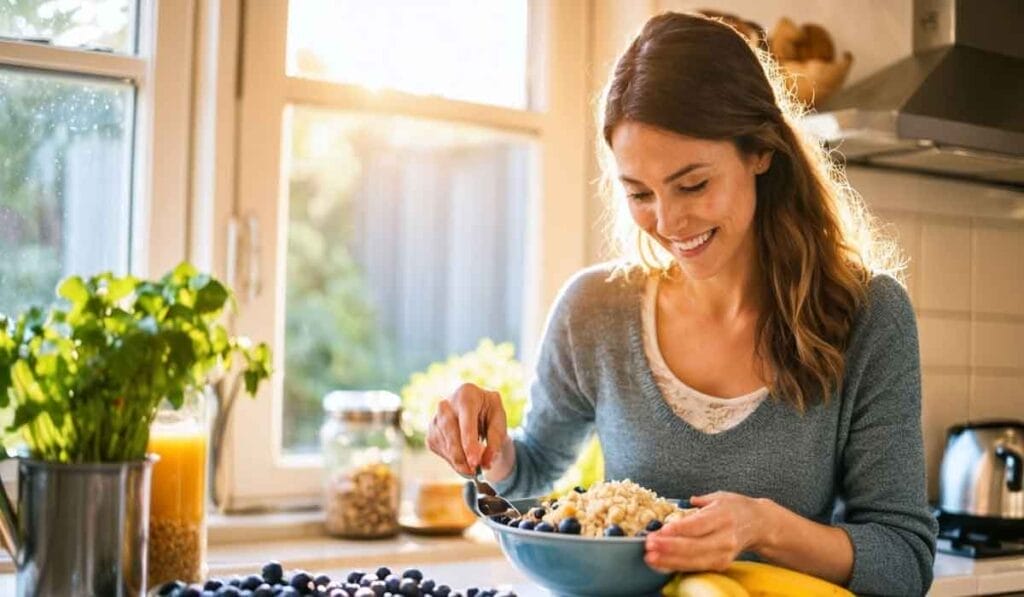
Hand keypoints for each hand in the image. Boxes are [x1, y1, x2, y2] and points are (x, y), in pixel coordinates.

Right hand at [426, 383, 511, 476]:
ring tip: (474, 465)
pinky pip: (442, 452)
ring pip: (446, 446)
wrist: (474, 408)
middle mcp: (446, 404)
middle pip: (451, 434)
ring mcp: (435, 419)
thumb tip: (486, 463)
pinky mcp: (431, 433)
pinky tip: (464, 456)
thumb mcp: (499, 421)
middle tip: (475, 472)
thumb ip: (496, 441)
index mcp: (466, 394)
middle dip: (463, 456)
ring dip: (460, 461)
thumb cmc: (488, 412)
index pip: (466, 422)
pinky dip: (455, 460)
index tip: (475, 462)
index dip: (469, 443)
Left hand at [645, 491, 769, 572]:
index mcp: (723, 516)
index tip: (662, 530)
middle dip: (669, 547)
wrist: (761, 524)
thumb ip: (698, 501)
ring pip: (695, 560)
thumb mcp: (719, 496)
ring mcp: (724, 553)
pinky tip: (662, 564)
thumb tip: (676, 506)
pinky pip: (697, 567)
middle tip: (649, 545)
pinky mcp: (721, 564)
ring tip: (650, 558)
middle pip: (695, 546)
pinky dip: (677, 566)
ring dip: (670, 560)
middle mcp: (726, 537)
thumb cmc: (736, 507)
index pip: (699, 524)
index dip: (680, 529)